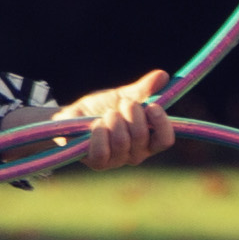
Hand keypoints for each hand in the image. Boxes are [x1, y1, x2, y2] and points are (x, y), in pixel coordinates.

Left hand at [56, 69, 174, 171]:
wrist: (73, 115)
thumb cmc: (102, 108)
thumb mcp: (122, 95)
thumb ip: (143, 89)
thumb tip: (163, 75)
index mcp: (148, 139)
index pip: (165, 140)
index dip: (161, 123)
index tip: (152, 105)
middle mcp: (136, 154)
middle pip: (142, 136)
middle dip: (131, 113)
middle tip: (123, 103)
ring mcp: (117, 160)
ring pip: (122, 141)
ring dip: (113, 120)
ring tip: (106, 114)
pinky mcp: (98, 163)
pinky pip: (102, 151)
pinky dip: (99, 133)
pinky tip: (96, 125)